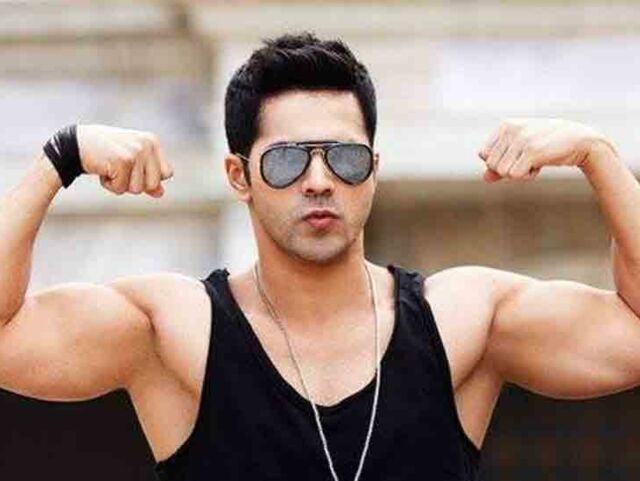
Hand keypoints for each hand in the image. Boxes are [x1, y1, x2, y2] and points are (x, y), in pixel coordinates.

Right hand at [76, 124, 173, 196]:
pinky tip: (103, 170)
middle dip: (135, 183)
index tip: (133, 168)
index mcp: (153, 142)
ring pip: (137, 189)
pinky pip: (121, 189)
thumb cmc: (107, 153)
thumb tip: (161, 193)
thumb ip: (147, 176)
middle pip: (153, 184)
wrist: (76, 144)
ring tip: (111, 168)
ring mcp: (135, 153)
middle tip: (121, 169)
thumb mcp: (131, 162)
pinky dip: (109, 185)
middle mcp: (147, 145)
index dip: (149, 178)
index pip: (167, 173)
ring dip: (121, 184)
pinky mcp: (123, 161)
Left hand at [478, 118, 614, 182]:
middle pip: (491, 165)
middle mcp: (511, 130)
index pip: (483, 154)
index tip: (516, 156)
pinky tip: (539, 166)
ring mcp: (521, 140)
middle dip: (507, 169)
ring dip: (518, 173)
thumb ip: (502, 163)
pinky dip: (527, 176)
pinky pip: (515, 176)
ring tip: (534, 162)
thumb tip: (486, 178)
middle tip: (526, 160)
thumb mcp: (521, 150)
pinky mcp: (532, 152)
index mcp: (505, 125)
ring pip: (502, 172)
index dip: (498, 162)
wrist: (581, 140)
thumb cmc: (548, 145)